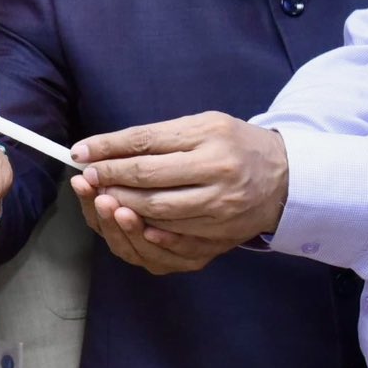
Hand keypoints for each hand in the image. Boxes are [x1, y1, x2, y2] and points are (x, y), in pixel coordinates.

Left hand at [75, 113, 288, 262]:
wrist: (285, 179)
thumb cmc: (236, 146)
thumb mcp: (204, 125)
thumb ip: (158, 136)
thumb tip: (106, 148)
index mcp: (210, 140)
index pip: (146, 144)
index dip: (108, 150)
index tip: (81, 153)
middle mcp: (217, 175)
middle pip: (148, 180)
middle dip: (110, 179)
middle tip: (87, 179)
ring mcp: (220, 211)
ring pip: (157, 213)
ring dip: (122, 208)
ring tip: (103, 199)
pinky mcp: (221, 238)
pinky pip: (176, 241)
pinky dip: (146, 234)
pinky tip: (130, 223)